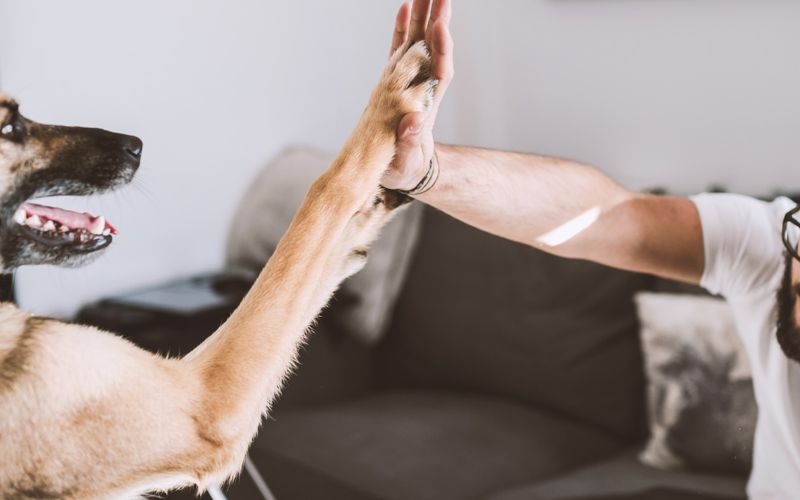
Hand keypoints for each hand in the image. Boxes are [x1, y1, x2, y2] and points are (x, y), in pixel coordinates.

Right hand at [381, 0, 453, 191]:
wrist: (406, 170)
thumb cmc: (406, 170)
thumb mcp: (406, 163)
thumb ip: (409, 143)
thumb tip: (413, 122)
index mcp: (425, 106)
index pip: (438, 71)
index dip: (441, 49)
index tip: (440, 25)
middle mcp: (422, 87)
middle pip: (433, 48)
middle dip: (437, 19)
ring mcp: (410, 81)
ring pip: (419, 42)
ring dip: (424, 16)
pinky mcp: (397, 81)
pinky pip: (401, 49)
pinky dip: (403, 28)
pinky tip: (405, 6)